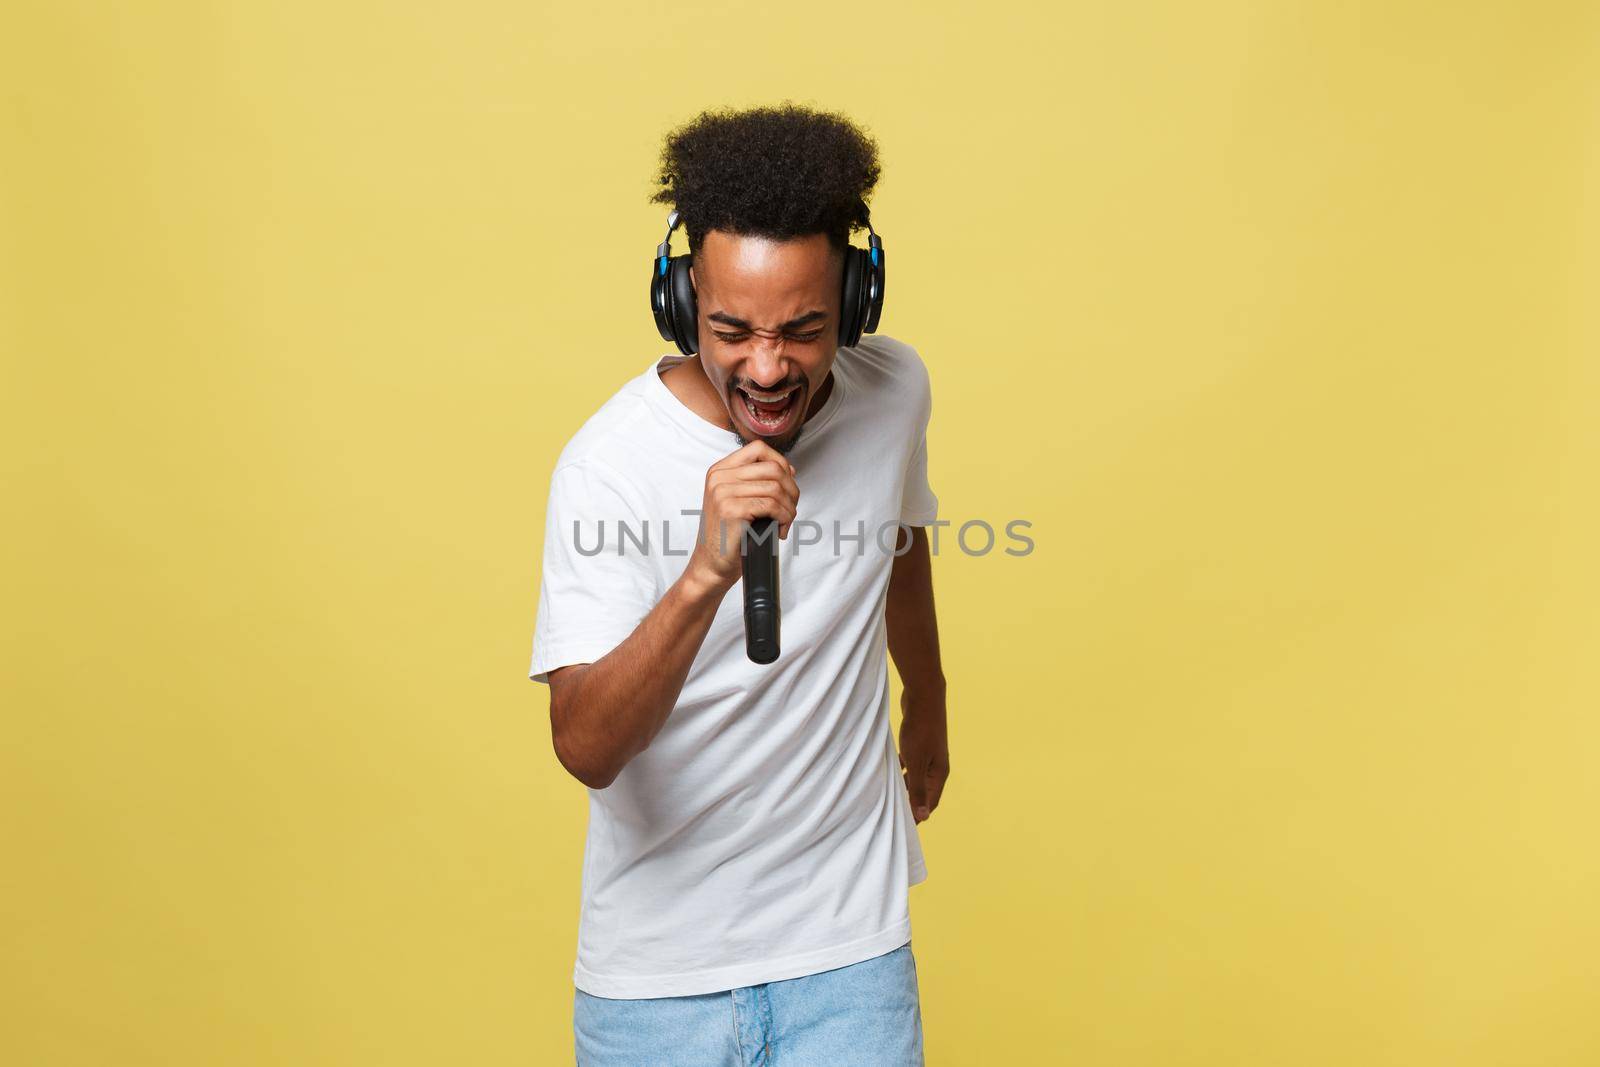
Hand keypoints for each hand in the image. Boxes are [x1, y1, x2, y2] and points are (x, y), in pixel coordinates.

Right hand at [685, 439, 799, 594]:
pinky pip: (772, 506)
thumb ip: (758, 481)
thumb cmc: (730, 535)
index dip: (781, 463)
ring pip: (776, 488)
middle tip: (790, 510)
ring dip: (789, 508)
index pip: (759, 449)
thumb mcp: (740, 500)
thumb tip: (790, 470)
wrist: (712, 565)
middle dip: (791, 490)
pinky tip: (780, 530)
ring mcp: (722, 492)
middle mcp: (719, 477)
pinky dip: (784, 518)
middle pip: (773, 468)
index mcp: (720, 470)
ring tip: (785, 522)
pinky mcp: (730, 509)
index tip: (787, 485)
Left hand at [898, 686, 948, 823]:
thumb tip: (923, 815)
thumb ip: (918, 788)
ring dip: (906, 786)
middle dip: (912, 802)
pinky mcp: (920, 743)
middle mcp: (937, 765)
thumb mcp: (916, 762)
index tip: (905, 826)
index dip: (919, 815)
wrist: (924, 696)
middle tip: (895, 813)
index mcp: (939, 773)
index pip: (930, 802)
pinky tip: (892, 771)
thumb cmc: (920, 728)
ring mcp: (929, 754)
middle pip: (924, 791)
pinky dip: (902, 770)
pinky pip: (911, 763)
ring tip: (891, 796)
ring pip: (916, 776)